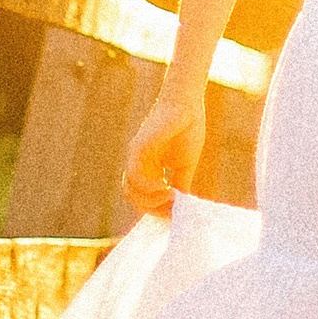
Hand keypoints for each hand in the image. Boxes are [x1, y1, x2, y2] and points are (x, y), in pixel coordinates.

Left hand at [124, 87, 205, 214]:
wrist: (187, 105)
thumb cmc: (187, 130)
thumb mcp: (184, 166)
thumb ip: (179, 185)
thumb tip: (180, 209)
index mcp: (149, 169)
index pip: (143, 198)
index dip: (157, 209)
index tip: (174, 213)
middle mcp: (139, 164)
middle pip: (134, 198)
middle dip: (152, 208)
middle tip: (171, 208)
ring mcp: (136, 157)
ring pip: (130, 190)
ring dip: (149, 201)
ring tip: (169, 196)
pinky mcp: (138, 148)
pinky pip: (134, 176)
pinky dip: (148, 187)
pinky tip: (164, 187)